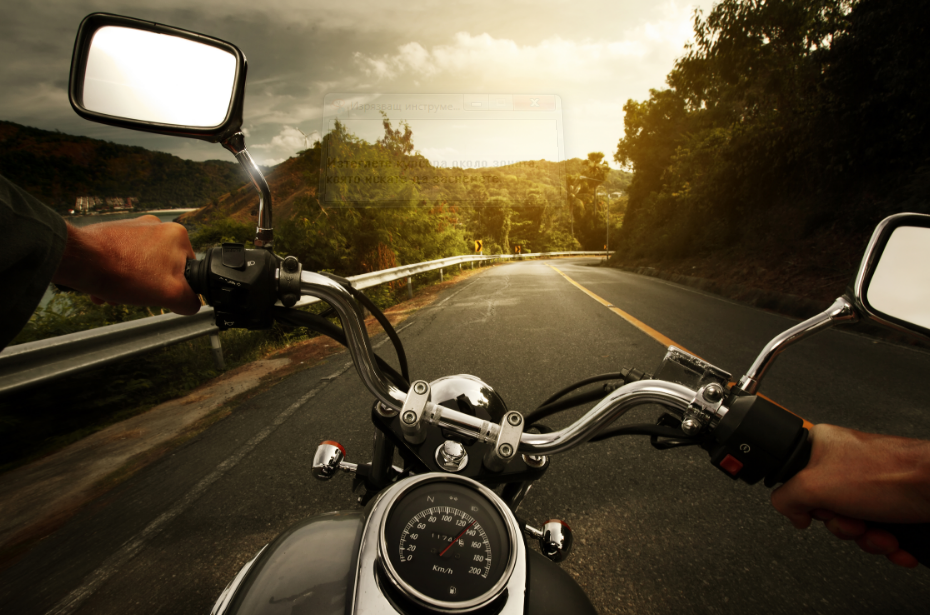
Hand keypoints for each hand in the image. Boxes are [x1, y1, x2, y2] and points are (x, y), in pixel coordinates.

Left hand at [51, 215, 200, 314]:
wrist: (78, 260)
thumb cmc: (122, 272)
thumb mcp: (169, 294)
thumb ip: (189, 300)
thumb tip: (192, 303)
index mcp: (177, 235)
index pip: (188, 270)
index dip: (174, 288)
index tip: (158, 295)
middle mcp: (157, 226)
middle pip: (162, 268)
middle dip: (147, 287)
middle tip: (134, 296)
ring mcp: (134, 228)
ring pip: (141, 266)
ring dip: (129, 284)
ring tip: (115, 293)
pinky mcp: (113, 233)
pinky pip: (122, 259)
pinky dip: (116, 275)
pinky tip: (105, 286)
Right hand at [771, 424, 929, 566]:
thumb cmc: (888, 475)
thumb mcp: (814, 485)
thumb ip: (784, 497)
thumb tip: (787, 509)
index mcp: (820, 446)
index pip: (793, 478)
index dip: (804, 501)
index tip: (814, 510)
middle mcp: (844, 462)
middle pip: (825, 508)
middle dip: (842, 526)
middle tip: (853, 521)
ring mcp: (869, 483)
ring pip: (852, 523)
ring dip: (867, 539)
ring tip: (880, 533)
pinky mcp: (891, 501)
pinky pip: (877, 529)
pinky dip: (886, 542)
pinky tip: (895, 542)